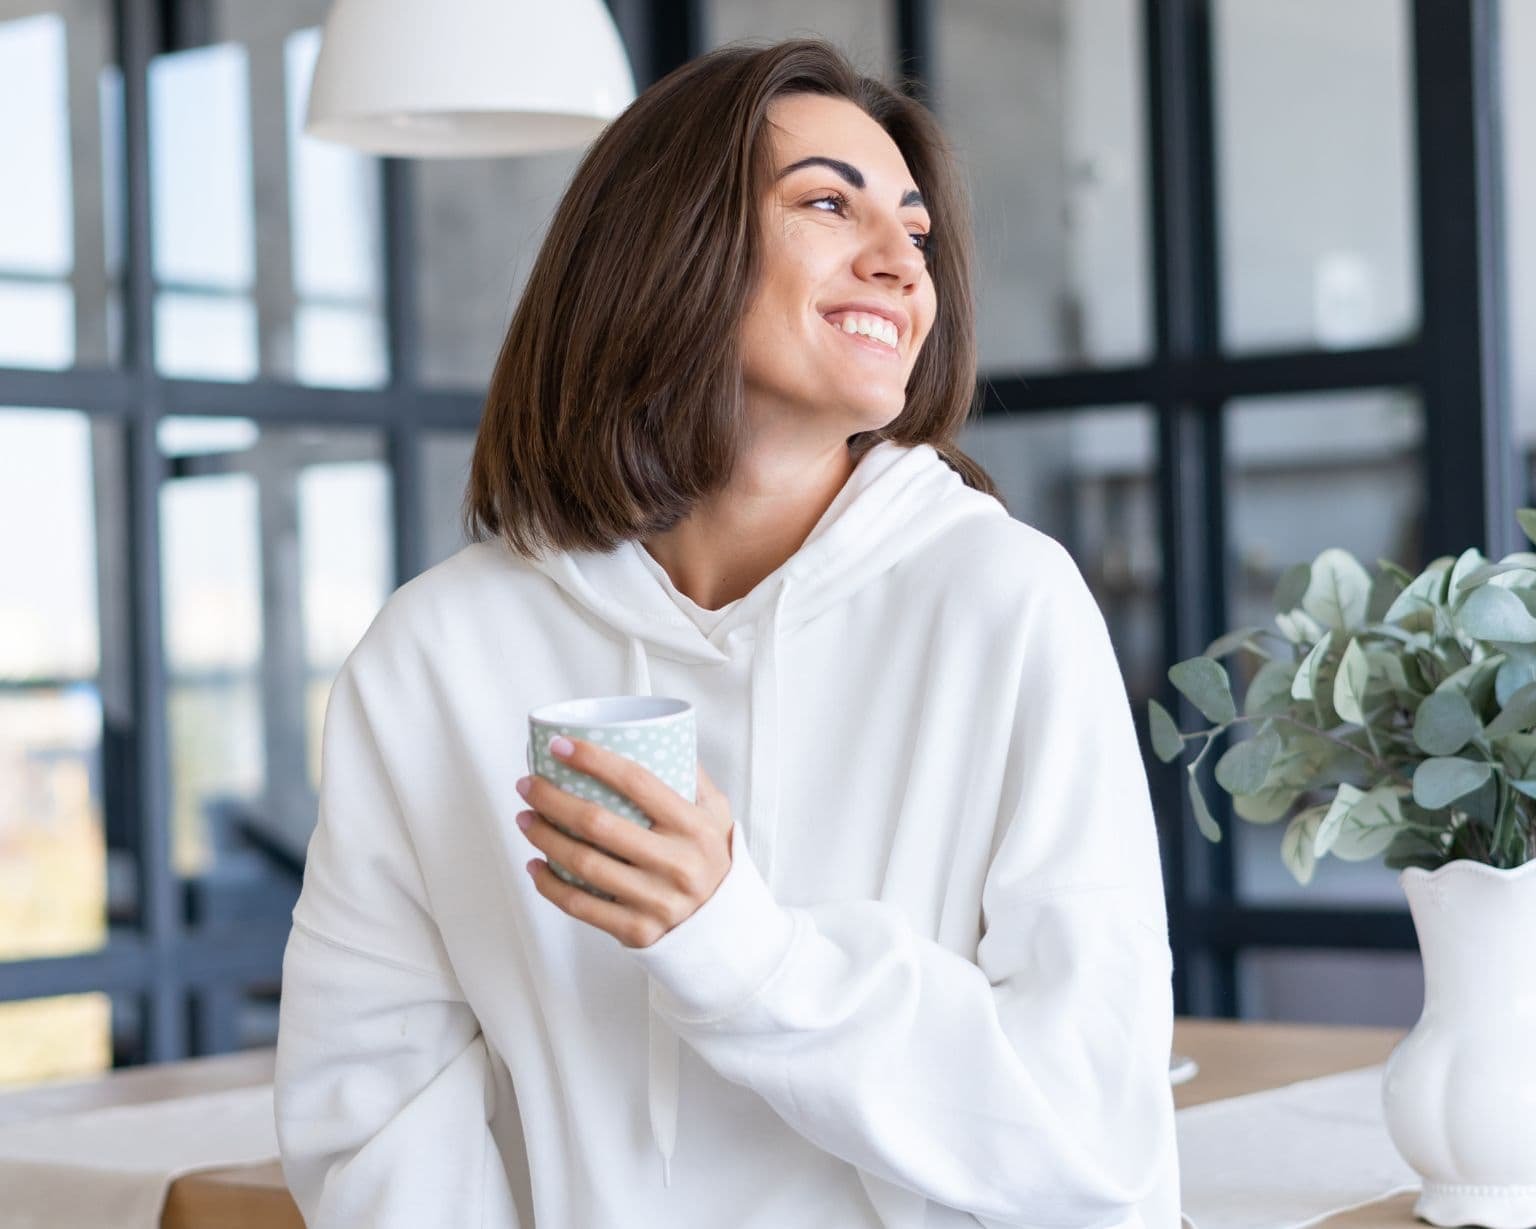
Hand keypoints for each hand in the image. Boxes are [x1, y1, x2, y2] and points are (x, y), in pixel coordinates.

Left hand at [516, 737, 733, 948]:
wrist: (725, 926)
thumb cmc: (712, 858)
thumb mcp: (717, 813)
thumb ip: (692, 776)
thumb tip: (655, 735)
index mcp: (692, 826)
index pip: (636, 782)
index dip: (593, 759)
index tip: (559, 746)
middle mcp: (676, 863)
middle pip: (598, 823)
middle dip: (552, 799)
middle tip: (528, 784)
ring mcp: (655, 900)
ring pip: (583, 864)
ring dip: (544, 837)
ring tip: (525, 819)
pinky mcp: (637, 930)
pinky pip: (580, 906)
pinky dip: (549, 885)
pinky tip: (535, 864)